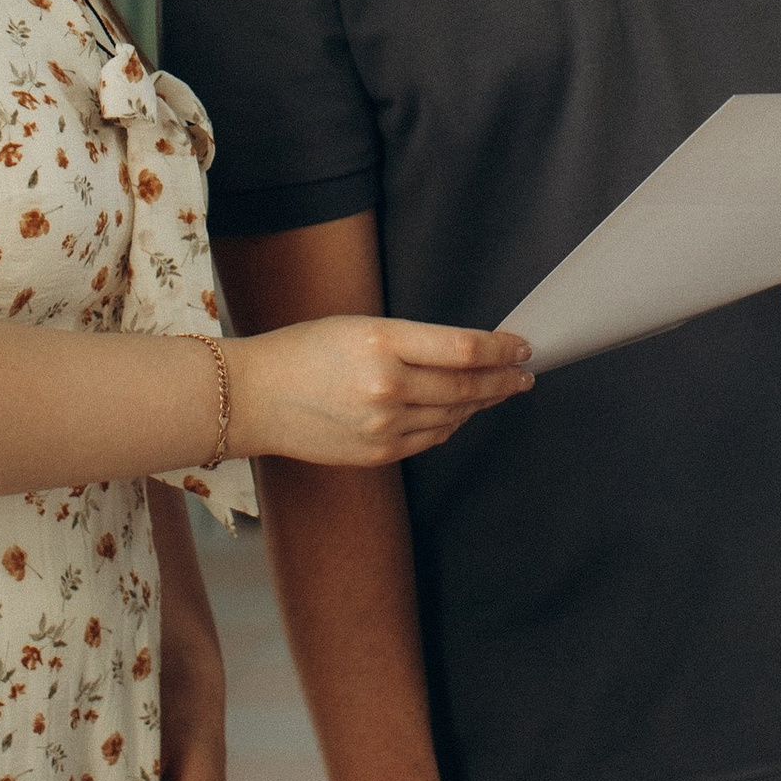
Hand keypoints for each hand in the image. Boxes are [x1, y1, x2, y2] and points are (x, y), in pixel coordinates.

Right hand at [229, 317, 531, 469]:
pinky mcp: (378, 454)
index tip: (522, 347)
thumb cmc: (304, 350)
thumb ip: (411, 341)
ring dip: (482, 402)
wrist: (255, 397)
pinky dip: (452, 422)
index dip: (501, 350)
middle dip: (503, 379)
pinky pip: (430, 437)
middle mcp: (387, 387)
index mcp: (382, 342)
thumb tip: (465, 354)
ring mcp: (383, 426)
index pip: (463, 349)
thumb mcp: (359, 326)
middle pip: (467, 385)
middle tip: (525, 373)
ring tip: (499, 390)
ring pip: (453, 414)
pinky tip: (461, 411)